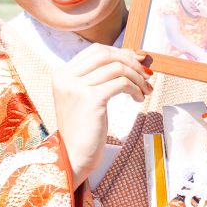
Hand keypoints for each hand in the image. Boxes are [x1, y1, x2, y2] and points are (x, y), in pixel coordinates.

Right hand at [52, 45, 152, 189]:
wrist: (73, 155)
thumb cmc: (84, 128)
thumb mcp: (87, 97)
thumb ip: (102, 76)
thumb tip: (134, 55)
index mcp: (62, 74)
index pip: (96, 50)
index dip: (120, 53)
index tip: (137, 63)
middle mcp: (66, 77)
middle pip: (106, 54)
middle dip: (130, 62)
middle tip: (144, 76)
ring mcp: (76, 87)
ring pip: (117, 67)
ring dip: (136, 77)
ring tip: (143, 91)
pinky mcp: (91, 99)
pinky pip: (121, 83)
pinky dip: (134, 88)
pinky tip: (137, 99)